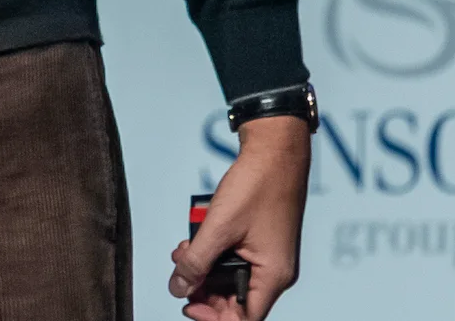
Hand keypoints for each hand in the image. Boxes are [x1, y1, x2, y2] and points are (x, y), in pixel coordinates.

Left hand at [169, 115, 308, 320]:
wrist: (275, 150)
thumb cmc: (257, 184)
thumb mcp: (219, 227)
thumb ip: (197, 261)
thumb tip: (178, 289)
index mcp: (273, 276)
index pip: (244, 318)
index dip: (214, 317)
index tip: (188, 305)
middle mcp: (276, 271)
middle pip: (237, 300)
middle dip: (205, 290)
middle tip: (179, 275)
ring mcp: (270, 255)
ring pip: (233, 277)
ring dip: (206, 269)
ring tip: (182, 253)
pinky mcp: (262, 239)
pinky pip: (236, 258)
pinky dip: (214, 253)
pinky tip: (195, 241)